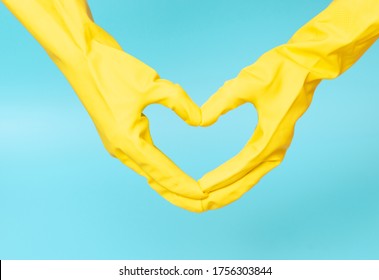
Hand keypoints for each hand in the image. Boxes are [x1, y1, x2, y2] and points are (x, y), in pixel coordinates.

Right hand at [2, 0, 206, 205]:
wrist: (81, 56)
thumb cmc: (111, 68)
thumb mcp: (153, 84)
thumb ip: (180, 103)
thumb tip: (200, 121)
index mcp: (127, 141)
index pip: (164, 173)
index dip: (186, 187)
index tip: (206, 198)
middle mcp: (121, 149)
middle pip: (157, 180)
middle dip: (181, 194)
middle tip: (206, 203)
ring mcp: (118, 143)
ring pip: (149, 172)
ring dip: (170, 184)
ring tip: (192, 193)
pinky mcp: (119, 135)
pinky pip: (142, 160)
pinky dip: (159, 170)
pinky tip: (168, 172)